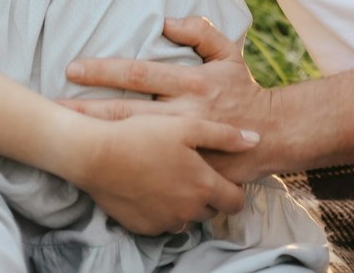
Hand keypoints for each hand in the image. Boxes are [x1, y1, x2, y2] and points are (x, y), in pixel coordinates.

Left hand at [64, 17, 270, 178]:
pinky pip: (148, 169)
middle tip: (54, 106)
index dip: (104, 70)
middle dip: (87, 108)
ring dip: (96, 137)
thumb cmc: (243, 91)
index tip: (73, 68)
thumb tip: (166, 20)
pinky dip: (122, 169)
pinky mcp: (183, 170)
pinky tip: (96, 170)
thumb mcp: (228, 53)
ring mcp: (180, 146)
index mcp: (189, 82)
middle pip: (125, 109)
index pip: (138, 72)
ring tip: (65, 137)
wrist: (270, 136)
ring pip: (130, 140)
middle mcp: (181, 113)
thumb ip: (200, 31)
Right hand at [76, 113, 255, 234]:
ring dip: (186, 202)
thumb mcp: (188, 126)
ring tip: (171, 174)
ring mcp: (165, 222)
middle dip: (208, 194)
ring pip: (187, 217)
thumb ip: (225, 136)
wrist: (97, 154)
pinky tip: (151, 184)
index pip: (236, 202)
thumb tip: (256, 140)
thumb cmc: (144, 134)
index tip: (224, 175)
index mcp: (203, 186)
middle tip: (194, 169)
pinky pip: (164, 222)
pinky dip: (163, 208)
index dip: (234, 189)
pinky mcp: (144, 227)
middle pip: (211, 210)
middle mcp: (188, 210)